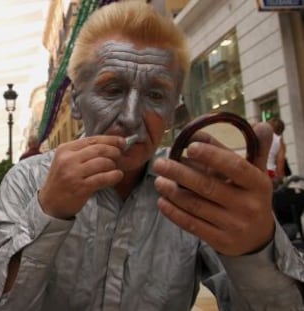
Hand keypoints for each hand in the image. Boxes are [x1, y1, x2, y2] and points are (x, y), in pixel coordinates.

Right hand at [39, 135, 125, 218]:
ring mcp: (74, 174)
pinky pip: (103, 178)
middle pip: (99, 149)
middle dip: (114, 151)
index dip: (110, 139)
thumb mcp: (66, 161)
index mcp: (65, 149)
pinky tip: (117, 175)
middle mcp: (68, 159)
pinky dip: (114, 176)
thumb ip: (83, 151)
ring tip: (115, 168)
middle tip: (120, 155)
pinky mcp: (80, 187)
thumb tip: (108, 142)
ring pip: (103, 162)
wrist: (50, 203)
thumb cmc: (62, 181)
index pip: (92, 139)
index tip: (121, 142)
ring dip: (113, 165)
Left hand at [153, 122, 274, 255]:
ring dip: (172, 192)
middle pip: (207, 186)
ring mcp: (233, 225)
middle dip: (179, 173)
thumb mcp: (257, 174)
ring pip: (196, 205)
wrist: (258, 238)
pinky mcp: (220, 240)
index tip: (189, 146)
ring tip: (158, 180)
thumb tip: (259, 124)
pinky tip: (162, 201)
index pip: (235, 167)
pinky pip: (192, 224)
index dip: (211, 155)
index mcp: (258, 183)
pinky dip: (174, 212)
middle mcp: (247, 205)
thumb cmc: (251, 197)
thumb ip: (255, 149)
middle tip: (159, 163)